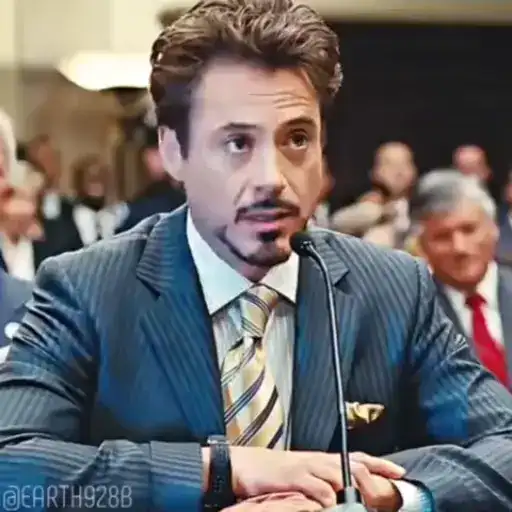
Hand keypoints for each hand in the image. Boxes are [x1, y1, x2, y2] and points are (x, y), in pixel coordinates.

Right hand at [228, 447, 404, 509]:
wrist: (245, 466)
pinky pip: (317, 487)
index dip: (380, 464)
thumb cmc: (274, 474)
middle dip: (370, 480)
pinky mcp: (293, 477)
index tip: (400, 472)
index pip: (356, 458)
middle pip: (352, 465)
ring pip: (338, 473)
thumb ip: (322, 483)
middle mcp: (317, 460)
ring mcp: (306, 467)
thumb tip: (340, 496)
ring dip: (351, 489)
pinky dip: (327, 497)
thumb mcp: (302, 475)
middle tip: (380, 497)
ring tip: (360, 503)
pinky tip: (329, 504)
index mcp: (321, 460)